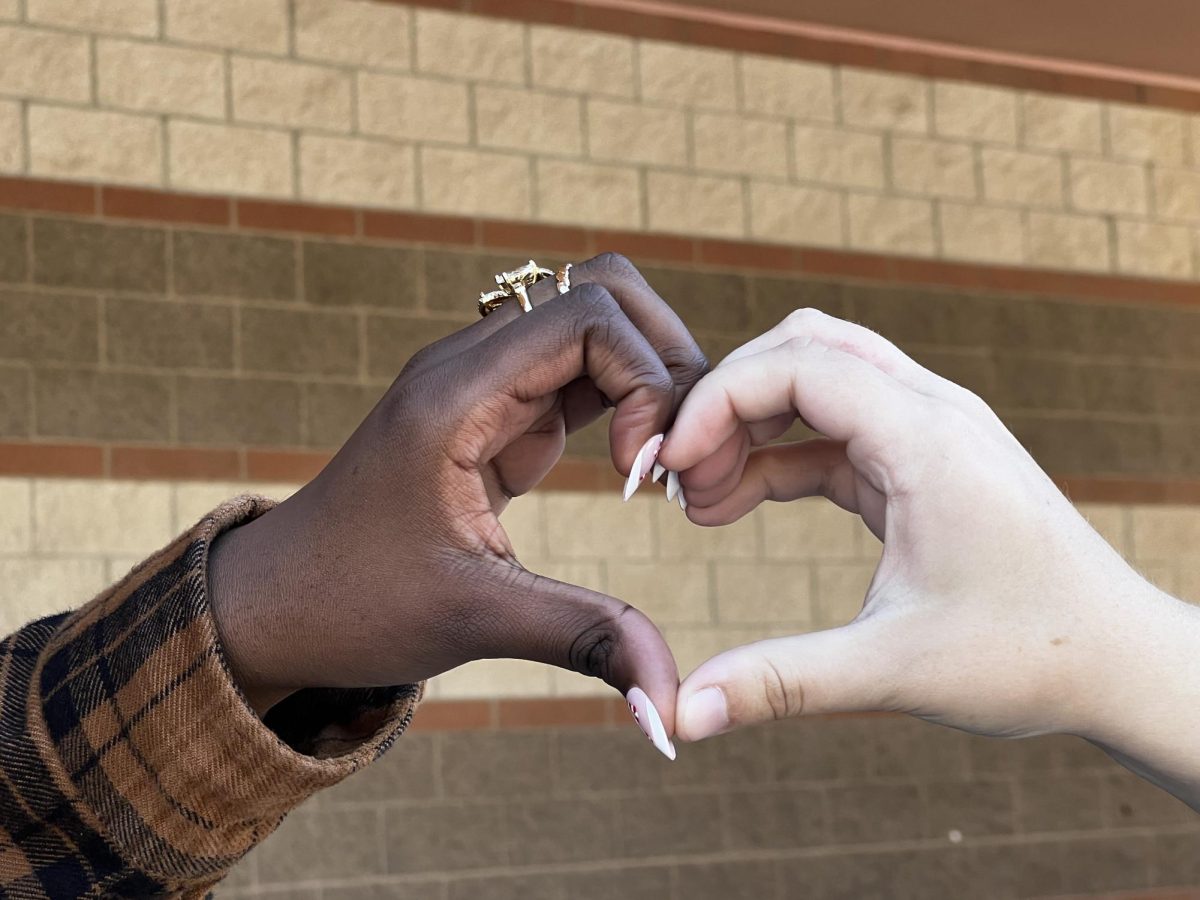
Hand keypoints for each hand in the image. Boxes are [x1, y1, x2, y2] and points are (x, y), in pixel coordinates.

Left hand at [208, 254, 706, 746]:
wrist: (281, 602)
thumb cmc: (354, 603)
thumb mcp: (473, 619)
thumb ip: (581, 637)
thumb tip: (671, 704)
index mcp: (456, 394)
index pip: (588, 316)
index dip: (645, 379)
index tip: (641, 473)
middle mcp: (469, 365)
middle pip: (601, 290)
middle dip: (663, 358)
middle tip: (676, 449)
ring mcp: (483, 382)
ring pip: (593, 321)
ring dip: (647, 375)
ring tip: (659, 460)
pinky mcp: (494, 411)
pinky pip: (577, 370)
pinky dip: (623, 400)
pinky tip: (633, 467)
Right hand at [658, 309, 1199, 802]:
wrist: (1123, 661)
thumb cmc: (1031, 656)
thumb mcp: (893, 669)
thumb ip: (780, 684)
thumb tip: (680, 717)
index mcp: (928, 438)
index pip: (796, 363)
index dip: (715, 402)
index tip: (666, 470)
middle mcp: (933, 413)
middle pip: (802, 348)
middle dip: (726, 399)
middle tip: (672, 476)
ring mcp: (933, 432)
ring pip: (818, 379)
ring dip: (750, 423)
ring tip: (696, 496)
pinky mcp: (927, 463)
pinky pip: (835, 431)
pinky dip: (778, 456)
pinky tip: (735, 501)